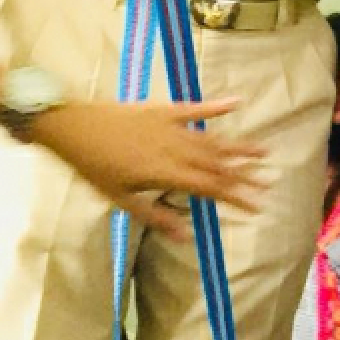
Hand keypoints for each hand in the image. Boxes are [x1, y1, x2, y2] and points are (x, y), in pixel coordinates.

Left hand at [35, 100, 264, 236]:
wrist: (70, 126)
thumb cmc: (92, 167)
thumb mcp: (121, 200)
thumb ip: (156, 217)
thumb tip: (187, 236)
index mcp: (167, 173)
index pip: (211, 188)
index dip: (237, 197)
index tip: (258, 207)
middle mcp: (175, 149)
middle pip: (218, 164)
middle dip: (246, 175)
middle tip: (269, 184)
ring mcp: (170, 127)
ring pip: (212, 140)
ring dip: (239, 147)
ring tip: (264, 152)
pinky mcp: (161, 109)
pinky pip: (194, 108)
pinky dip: (216, 106)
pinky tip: (237, 103)